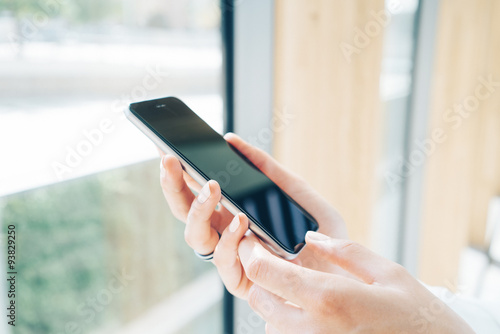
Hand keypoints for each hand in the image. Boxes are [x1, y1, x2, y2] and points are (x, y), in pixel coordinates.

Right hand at [159, 133, 348, 298]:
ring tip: (212, 187)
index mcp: (232, 211)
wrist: (342, 269)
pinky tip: (240, 222)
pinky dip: (228, 239)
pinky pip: (222, 260)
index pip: (197, 191)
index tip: (169, 149)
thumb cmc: (316, 230)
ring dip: (198, 209)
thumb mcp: (295, 190)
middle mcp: (225, 233)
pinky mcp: (240, 280)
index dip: (180, 172)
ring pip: (195, 236)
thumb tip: (232, 141)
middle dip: (173, 184)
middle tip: (170, 159)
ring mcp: (231, 256)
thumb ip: (267, 168)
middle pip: (185, 211)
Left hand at [238, 231, 474, 333]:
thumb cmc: (417, 316)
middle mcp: (313, 329)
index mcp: (329, 299)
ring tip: (299, 287)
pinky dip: (287, 323)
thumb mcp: (387, 273)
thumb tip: (312, 237)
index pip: (263, 272)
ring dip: (274, 300)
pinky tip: (313, 312)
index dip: (251, 252)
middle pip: (258, 297)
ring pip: (267, 320)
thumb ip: (345, 251)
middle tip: (278, 261)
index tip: (253, 240)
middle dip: (261, 276)